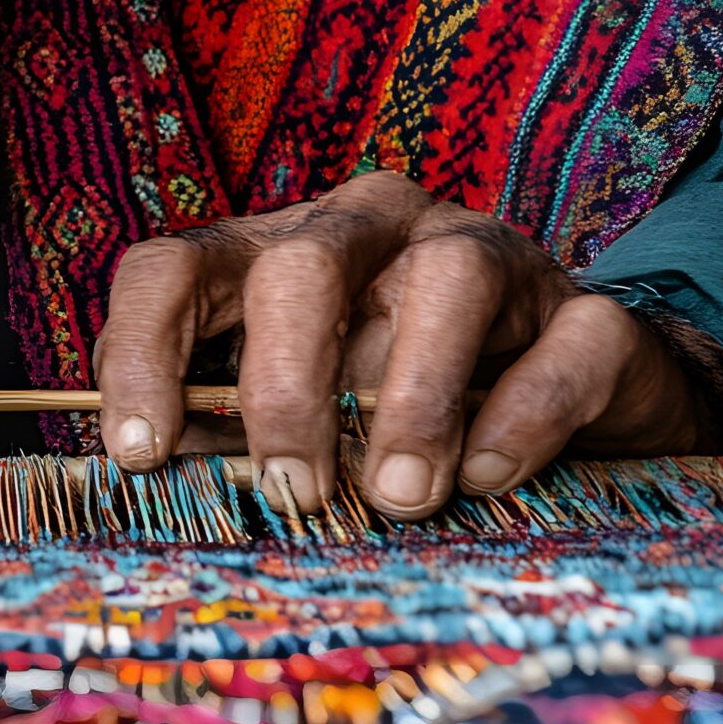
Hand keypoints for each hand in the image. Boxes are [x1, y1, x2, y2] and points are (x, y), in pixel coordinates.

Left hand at [93, 170, 697, 517]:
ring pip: (446, 281)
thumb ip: (226, 429)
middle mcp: (370, 228)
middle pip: (300, 268)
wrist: (567, 397)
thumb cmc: (390, 401)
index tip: (139, 454)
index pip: (175, 268)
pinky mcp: (583, 311)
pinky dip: (521, 415)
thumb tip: (157, 477)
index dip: (140, 353)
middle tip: (294, 489)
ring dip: (414, 397)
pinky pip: (563, 343)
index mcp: (275, 248)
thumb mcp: (293, 408)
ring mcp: (483, 252)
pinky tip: (487, 475)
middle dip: (285, 386)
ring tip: (402, 495)